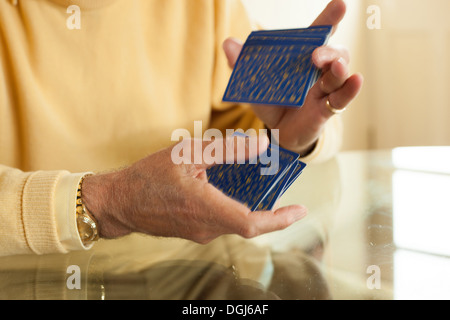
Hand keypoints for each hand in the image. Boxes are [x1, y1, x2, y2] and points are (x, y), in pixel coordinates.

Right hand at [81, 135, 307, 243]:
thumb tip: (263, 143)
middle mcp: (207, 228)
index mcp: (207, 209)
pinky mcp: (193, 231)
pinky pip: (221, 222)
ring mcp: (200, 233)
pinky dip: (234, 209)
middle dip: (271, 211)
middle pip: (250, 223)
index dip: (281, 219)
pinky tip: (231, 190)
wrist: (119, 202)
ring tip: (259, 186)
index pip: (254, 223)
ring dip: (252, 209)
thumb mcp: (189, 153)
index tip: (301, 211)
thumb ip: (227, 149)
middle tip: (283, 191)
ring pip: (236, 223)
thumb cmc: (149, 176)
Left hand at [223, 0, 363, 154]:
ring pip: (339, 74)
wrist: (275, 132)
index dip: (329, 19)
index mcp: (302, 58)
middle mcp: (318, 70)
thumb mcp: (254, 82)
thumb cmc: (271, 101)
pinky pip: (342, 99)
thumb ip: (242, 63)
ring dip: (339, 68)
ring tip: (336, 66)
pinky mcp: (326, 110)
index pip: (317, 35)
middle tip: (315, 55)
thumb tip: (228, 44)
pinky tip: (356, 80)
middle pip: (333, 52)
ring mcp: (324, 90)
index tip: (340, 5)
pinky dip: (350, 90)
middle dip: (328, 49)